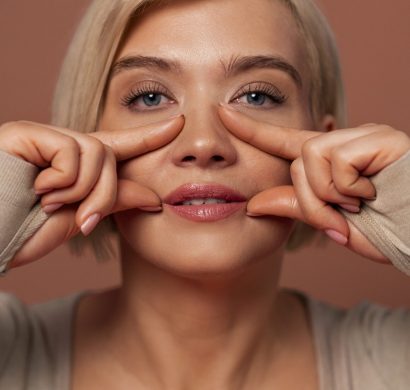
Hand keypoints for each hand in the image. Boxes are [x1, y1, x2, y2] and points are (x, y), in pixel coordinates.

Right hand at [0, 116, 183, 266]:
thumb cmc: (21, 230)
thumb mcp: (77, 218)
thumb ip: (113, 200)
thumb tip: (154, 196)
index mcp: (74, 167)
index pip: (119, 146)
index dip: (149, 136)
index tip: (179, 123)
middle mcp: (61, 148)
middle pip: (110, 156)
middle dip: (104, 194)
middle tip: (85, 221)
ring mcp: (44, 138)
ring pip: (96, 154)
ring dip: (82, 192)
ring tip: (50, 205)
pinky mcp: (27, 132)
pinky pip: (72, 153)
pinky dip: (63, 182)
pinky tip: (37, 190)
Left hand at [218, 105, 409, 262]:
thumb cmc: (383, 228)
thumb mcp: (329, 222)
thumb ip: (294, 207)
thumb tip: (253, 203)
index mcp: (330, 160)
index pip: (283, 141)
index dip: (252, 129)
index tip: (221, 112)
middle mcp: (344, 142)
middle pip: (296, 162)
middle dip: (313, 202)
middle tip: (342, 219)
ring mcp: (363, 135)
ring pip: (311, 159)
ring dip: (331, 197)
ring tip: (360, 205)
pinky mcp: (380, 137)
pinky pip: (338, 162)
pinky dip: (350, 189)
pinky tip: (374, 193)